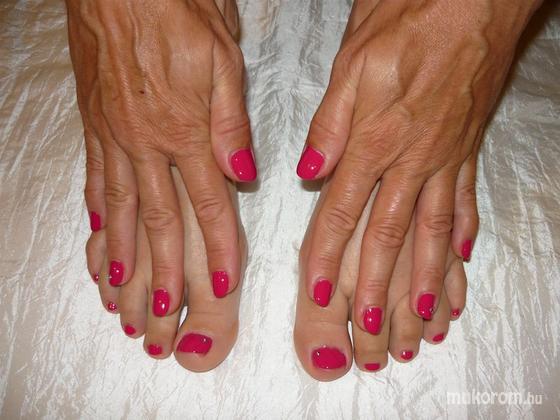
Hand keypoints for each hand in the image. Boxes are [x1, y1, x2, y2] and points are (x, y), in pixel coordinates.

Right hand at [68, 0, 253, 316]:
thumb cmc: (177, 8)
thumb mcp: (222, 57)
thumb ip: (231, 123)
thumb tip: (243, 175)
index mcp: (186, 129)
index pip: (209, 203)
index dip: (217, 247)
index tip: (221, 285)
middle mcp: (147, 142)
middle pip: (159, 220)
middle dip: (164, 272)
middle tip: (163, 313)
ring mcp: (115, 136)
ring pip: (121, 209)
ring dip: (125, 257)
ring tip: (123, 294)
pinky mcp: (94, 123)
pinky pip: (95, 178)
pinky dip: (98, 214)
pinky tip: (98, 237)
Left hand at [297, 0, 539, 330]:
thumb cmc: (409, 19)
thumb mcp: (353, 63)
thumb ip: (330, 125)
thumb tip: (310, 174)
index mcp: (376, 139)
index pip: (344, 212)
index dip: (328, 257)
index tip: (319, 299)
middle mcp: (413, 159)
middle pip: (390, 236)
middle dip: (378, 289)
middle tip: (373, 334)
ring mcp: (446, 158)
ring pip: (432, 232)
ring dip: (423, 280)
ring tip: (419, 321)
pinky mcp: (468, 149)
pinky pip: (465, 203)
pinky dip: (462, 237)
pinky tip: (460, 262)